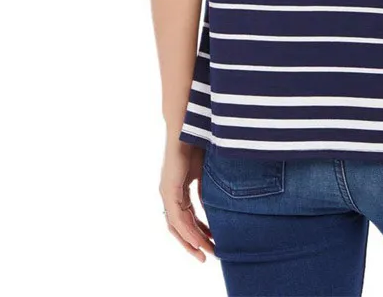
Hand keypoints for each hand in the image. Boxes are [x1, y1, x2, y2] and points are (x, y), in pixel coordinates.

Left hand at [159, 137, 215, 262]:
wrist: (189, 126)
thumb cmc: (198, 143)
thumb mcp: (205, 173)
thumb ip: (206, 191)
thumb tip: (215, 208)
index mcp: (178, 190)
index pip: (187, 218)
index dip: (199, 232)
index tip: (213, 243)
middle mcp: (170, 194)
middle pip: (179, 227)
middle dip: (194, 243)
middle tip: (208, 256)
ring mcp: (167, 192)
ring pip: (176, 226)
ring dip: (191, 241)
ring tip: (205, 253)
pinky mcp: (169, 189)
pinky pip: (176, 217)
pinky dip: (187, 230)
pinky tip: (198, 239)